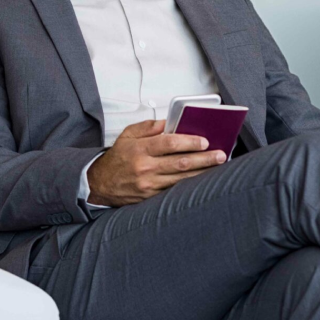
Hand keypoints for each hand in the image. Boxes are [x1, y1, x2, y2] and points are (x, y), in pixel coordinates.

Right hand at [86, 118, 226, 207]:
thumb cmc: (116, 159)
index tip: (204, 140)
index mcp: (139, 149)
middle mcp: (145, 167)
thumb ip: (148, 127)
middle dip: (204, 158)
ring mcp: (149, 185)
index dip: (189, 141)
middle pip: (180, 162)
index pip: (169, 143)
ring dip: (202, 172)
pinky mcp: (151, 197)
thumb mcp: (127, 135)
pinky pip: (175, 189)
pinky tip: (202, 179)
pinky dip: (190, 184)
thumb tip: (169, 123)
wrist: (100, 184)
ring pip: (182, 178)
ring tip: (217, 166)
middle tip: (220, 154)